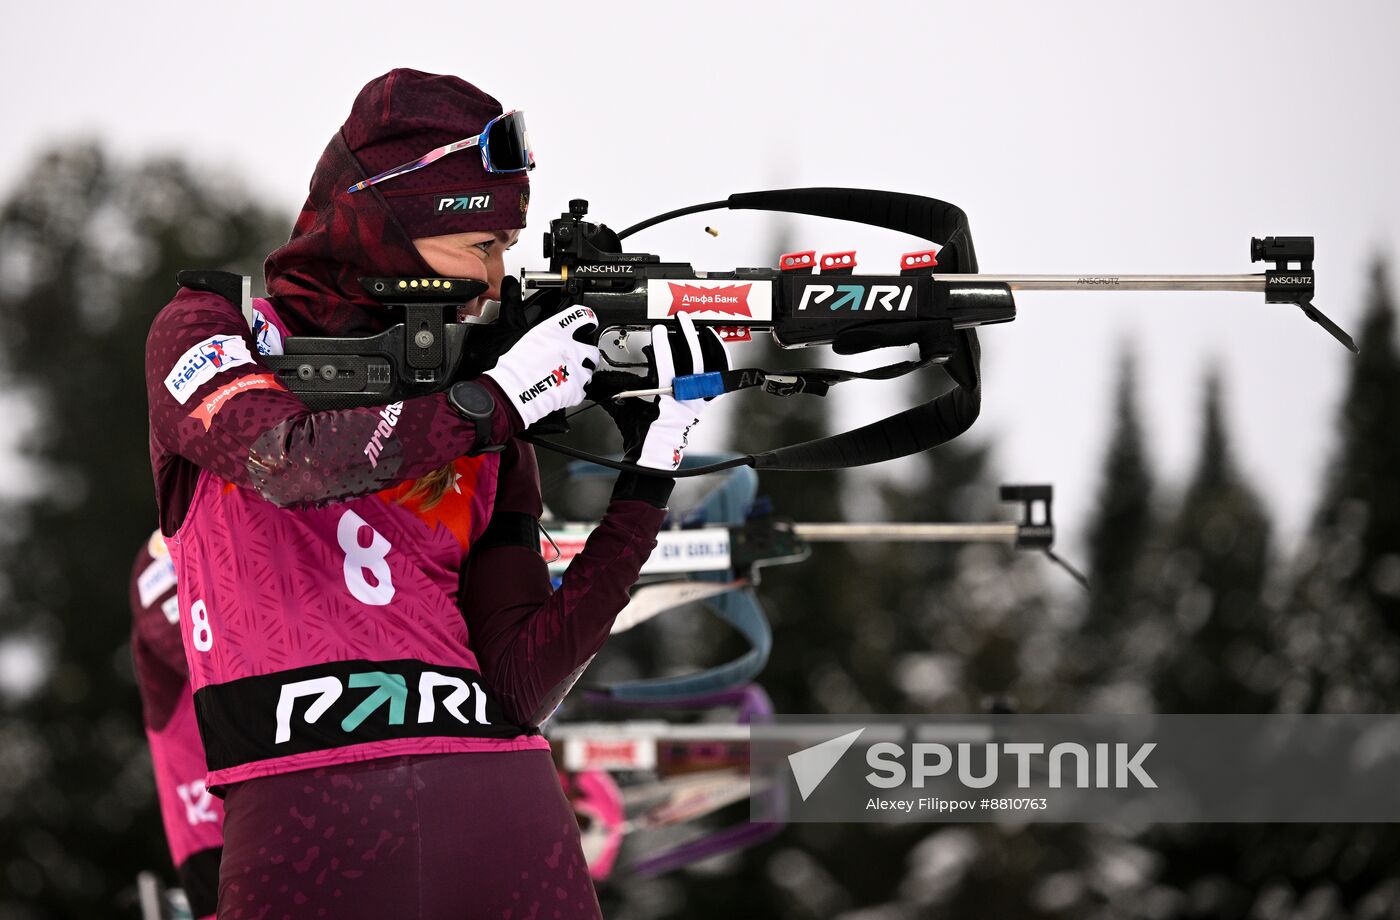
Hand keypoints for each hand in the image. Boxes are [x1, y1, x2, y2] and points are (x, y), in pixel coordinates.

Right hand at [484, 306, 599, 428]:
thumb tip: (556, 339)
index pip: (583, 316)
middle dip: (587, 354)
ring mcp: (578, 369)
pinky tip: (563, 389)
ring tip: (567, 377)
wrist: (516, 391)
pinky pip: (583, 389)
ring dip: (582, 373)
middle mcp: (572, 348)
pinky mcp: (578, 389)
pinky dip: (575, 390)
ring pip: (590, 370)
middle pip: (592, 349)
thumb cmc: (516, 366)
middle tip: (576, 359)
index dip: (588, 320)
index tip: (590, 324)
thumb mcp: (531, 338)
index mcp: (558, 331)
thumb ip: (550, 336)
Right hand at [591, 314, 728, 470]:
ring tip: (700, 326)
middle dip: (687, 336)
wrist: (654, 455)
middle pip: (693, 363)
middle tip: (679, 317)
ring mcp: (698, 401)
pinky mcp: (704, 400)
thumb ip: (616, 390)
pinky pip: (719, 377)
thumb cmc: (640, 435)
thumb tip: (600, 375)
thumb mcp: (624, 410)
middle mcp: (686, 402)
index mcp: (666, 404)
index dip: (663, 348)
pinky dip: (719, 359)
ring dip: (707, 345)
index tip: (658, 329)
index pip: (667, 370)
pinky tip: (715, 344)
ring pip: (710, 369)